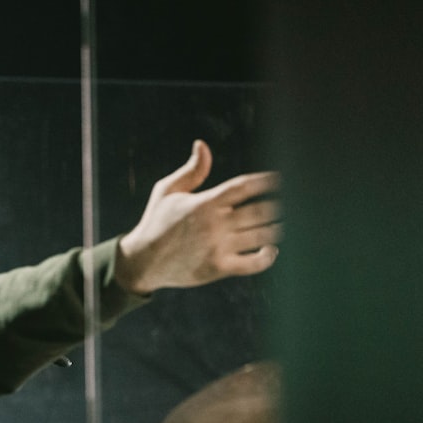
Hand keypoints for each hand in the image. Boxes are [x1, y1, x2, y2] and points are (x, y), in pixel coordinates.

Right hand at [114, 139, 281, 294]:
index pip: (244, 186)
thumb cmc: (156, 222)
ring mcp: (218, 246)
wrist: (142, 261)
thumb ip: (191, 171)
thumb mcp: (166, 191)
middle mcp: (214, 223)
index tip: (279, 179)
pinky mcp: (218, 267)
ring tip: (284, 224)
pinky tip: (272, 249)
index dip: (265, 181)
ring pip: (260, 235)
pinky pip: (253, 263)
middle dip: (277, 207)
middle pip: (259, 211)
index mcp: (204, 202)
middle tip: (290, 204)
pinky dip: (267, 256)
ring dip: (276, 229)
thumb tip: (202, 144)